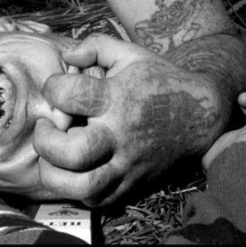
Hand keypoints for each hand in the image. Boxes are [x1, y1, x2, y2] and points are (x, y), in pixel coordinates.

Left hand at [33, 35, 224, 206]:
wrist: (200, 114)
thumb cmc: (159, 79)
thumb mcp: (129, 52)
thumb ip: (94, 45)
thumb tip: (67, 56)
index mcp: (117, 98)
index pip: (69, 95)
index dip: (53, 88)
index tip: (57, 87)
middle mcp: (120, 136)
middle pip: (71, 153)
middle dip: (45, 142)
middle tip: (48, 128)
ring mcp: (127, 165)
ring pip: (82, 187)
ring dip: (56, 174)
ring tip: (55, 156)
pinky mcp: (132, 184)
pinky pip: (97, 201)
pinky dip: (78, 189)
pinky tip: (77, 168)